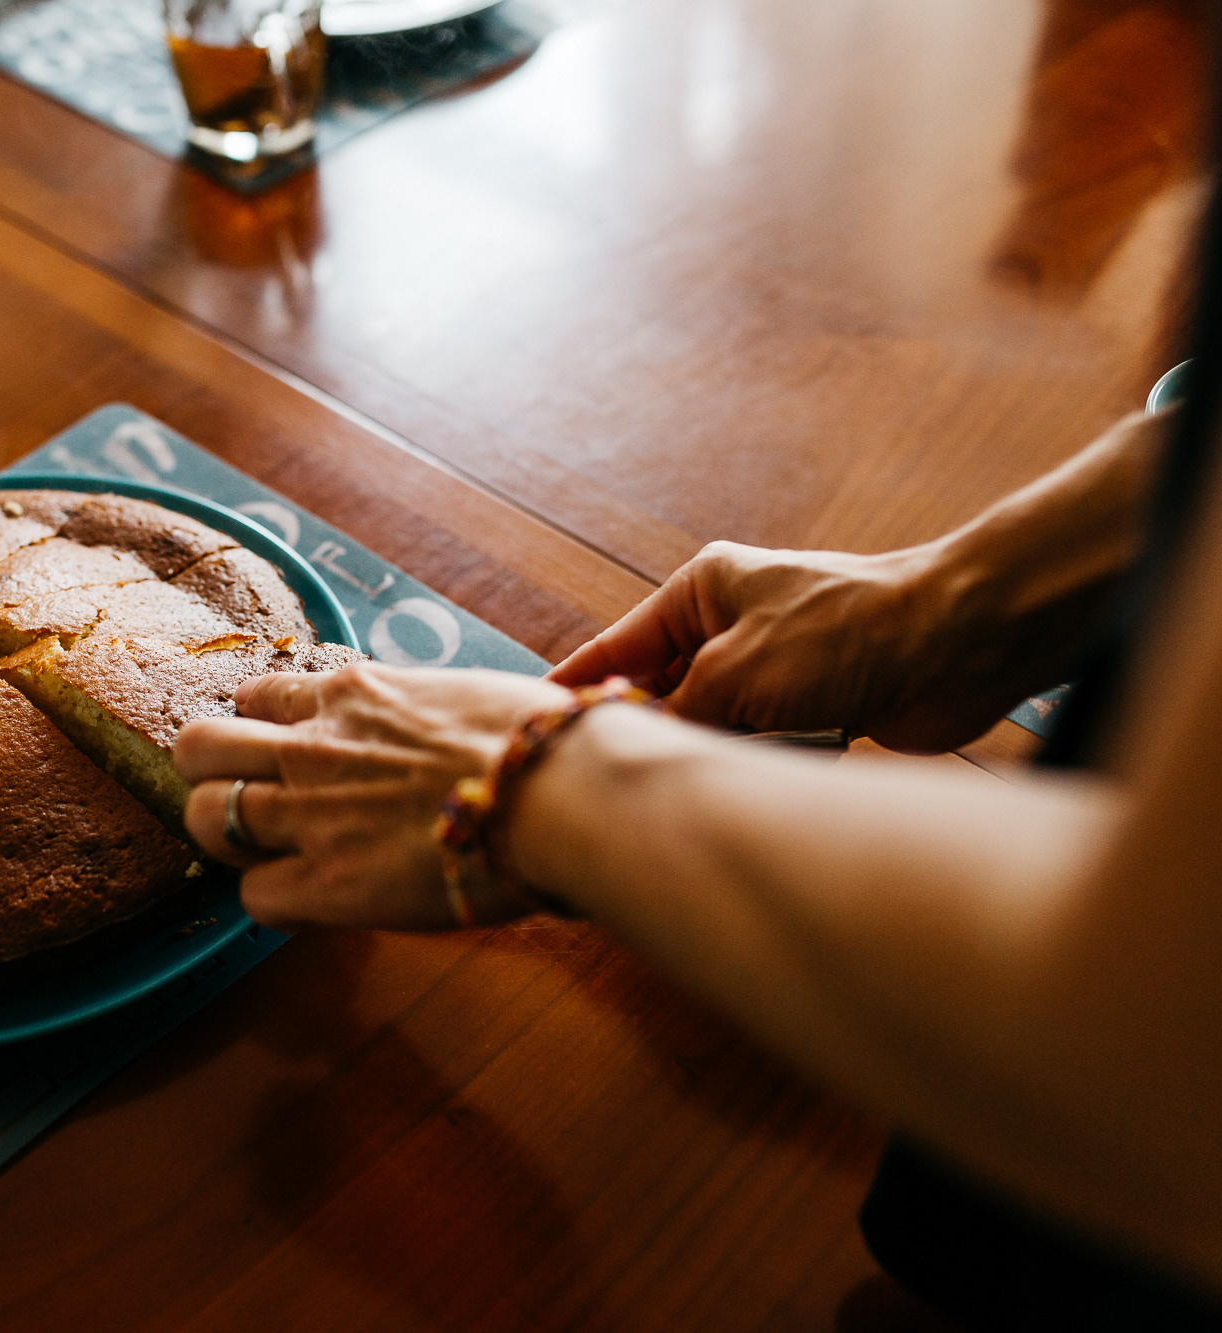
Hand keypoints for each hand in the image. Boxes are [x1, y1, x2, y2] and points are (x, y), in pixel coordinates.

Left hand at [175, 663, 570, 929]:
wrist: (560, 793)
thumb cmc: (539, 742)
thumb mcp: (462, 694)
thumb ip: (422, 707)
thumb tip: (442, 722)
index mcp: (351, 693)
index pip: (256, 697)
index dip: (257, 728)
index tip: (277, 751)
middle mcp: (313, 746)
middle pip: (196, 746)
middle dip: (208, 774)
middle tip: (245, 801)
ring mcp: (311, 814)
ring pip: (202, 818)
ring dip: (225, 840)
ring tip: (263, 855)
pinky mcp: (328, 882)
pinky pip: (253, 896)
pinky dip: (271, 901)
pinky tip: (307, 901)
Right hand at [549, 540, 999, 751]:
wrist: (957, 643)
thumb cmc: (842, 633)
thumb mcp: (733, 674)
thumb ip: (676, 715)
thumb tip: (641, 753)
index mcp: (702, 592)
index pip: (617, 646)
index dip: (575, 689)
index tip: (530, 725)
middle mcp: (731, 625)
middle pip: (663, 694)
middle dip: (655, 732)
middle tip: (618, 775)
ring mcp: (772, 667)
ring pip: (713, 728)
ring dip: (720, 751)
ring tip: (715, 768)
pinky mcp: (812, 708)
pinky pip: (761, 748)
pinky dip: (762, 763)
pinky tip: (765, 771)